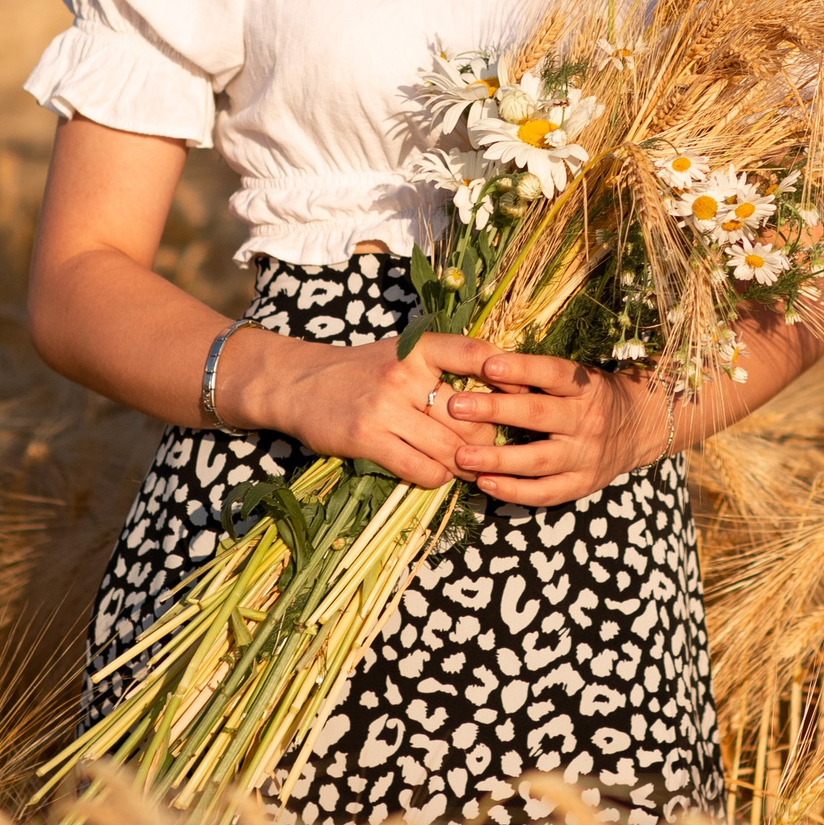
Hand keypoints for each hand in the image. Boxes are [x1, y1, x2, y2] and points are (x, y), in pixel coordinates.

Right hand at [220, 328, 495, 487]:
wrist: (297, 383)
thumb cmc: (361, 369)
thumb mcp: (402, 352)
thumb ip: (444, 365)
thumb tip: (501, 389)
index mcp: (418, 347)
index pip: (476, 354)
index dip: (510, 375)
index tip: (526, 394)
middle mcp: (405, 374)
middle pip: (471, 414)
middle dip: (489, 437)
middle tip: (495, 449)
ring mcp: (386, 408)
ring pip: (450, 447)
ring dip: (466, 464)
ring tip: (471, 468)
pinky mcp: (367, 439)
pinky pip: (420, 468)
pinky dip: (437, 477)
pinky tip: (437, 474)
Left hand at [445, 353, 670, 506]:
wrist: (641, 426)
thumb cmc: (596, 395)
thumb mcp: (579, 377)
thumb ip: (540, 377)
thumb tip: (488, 367)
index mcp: (587, 387)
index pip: (553, 373)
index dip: (522, 368)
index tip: (488, 364)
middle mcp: (588, 420)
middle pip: (538, 415)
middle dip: (495, 410)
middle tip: (456, 406)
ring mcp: (586, 455)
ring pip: (537, 459)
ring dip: (496, 458)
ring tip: (461, 455)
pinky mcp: (583, 483)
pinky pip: (545, 492)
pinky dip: (513, 491)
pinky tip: (484, 483)